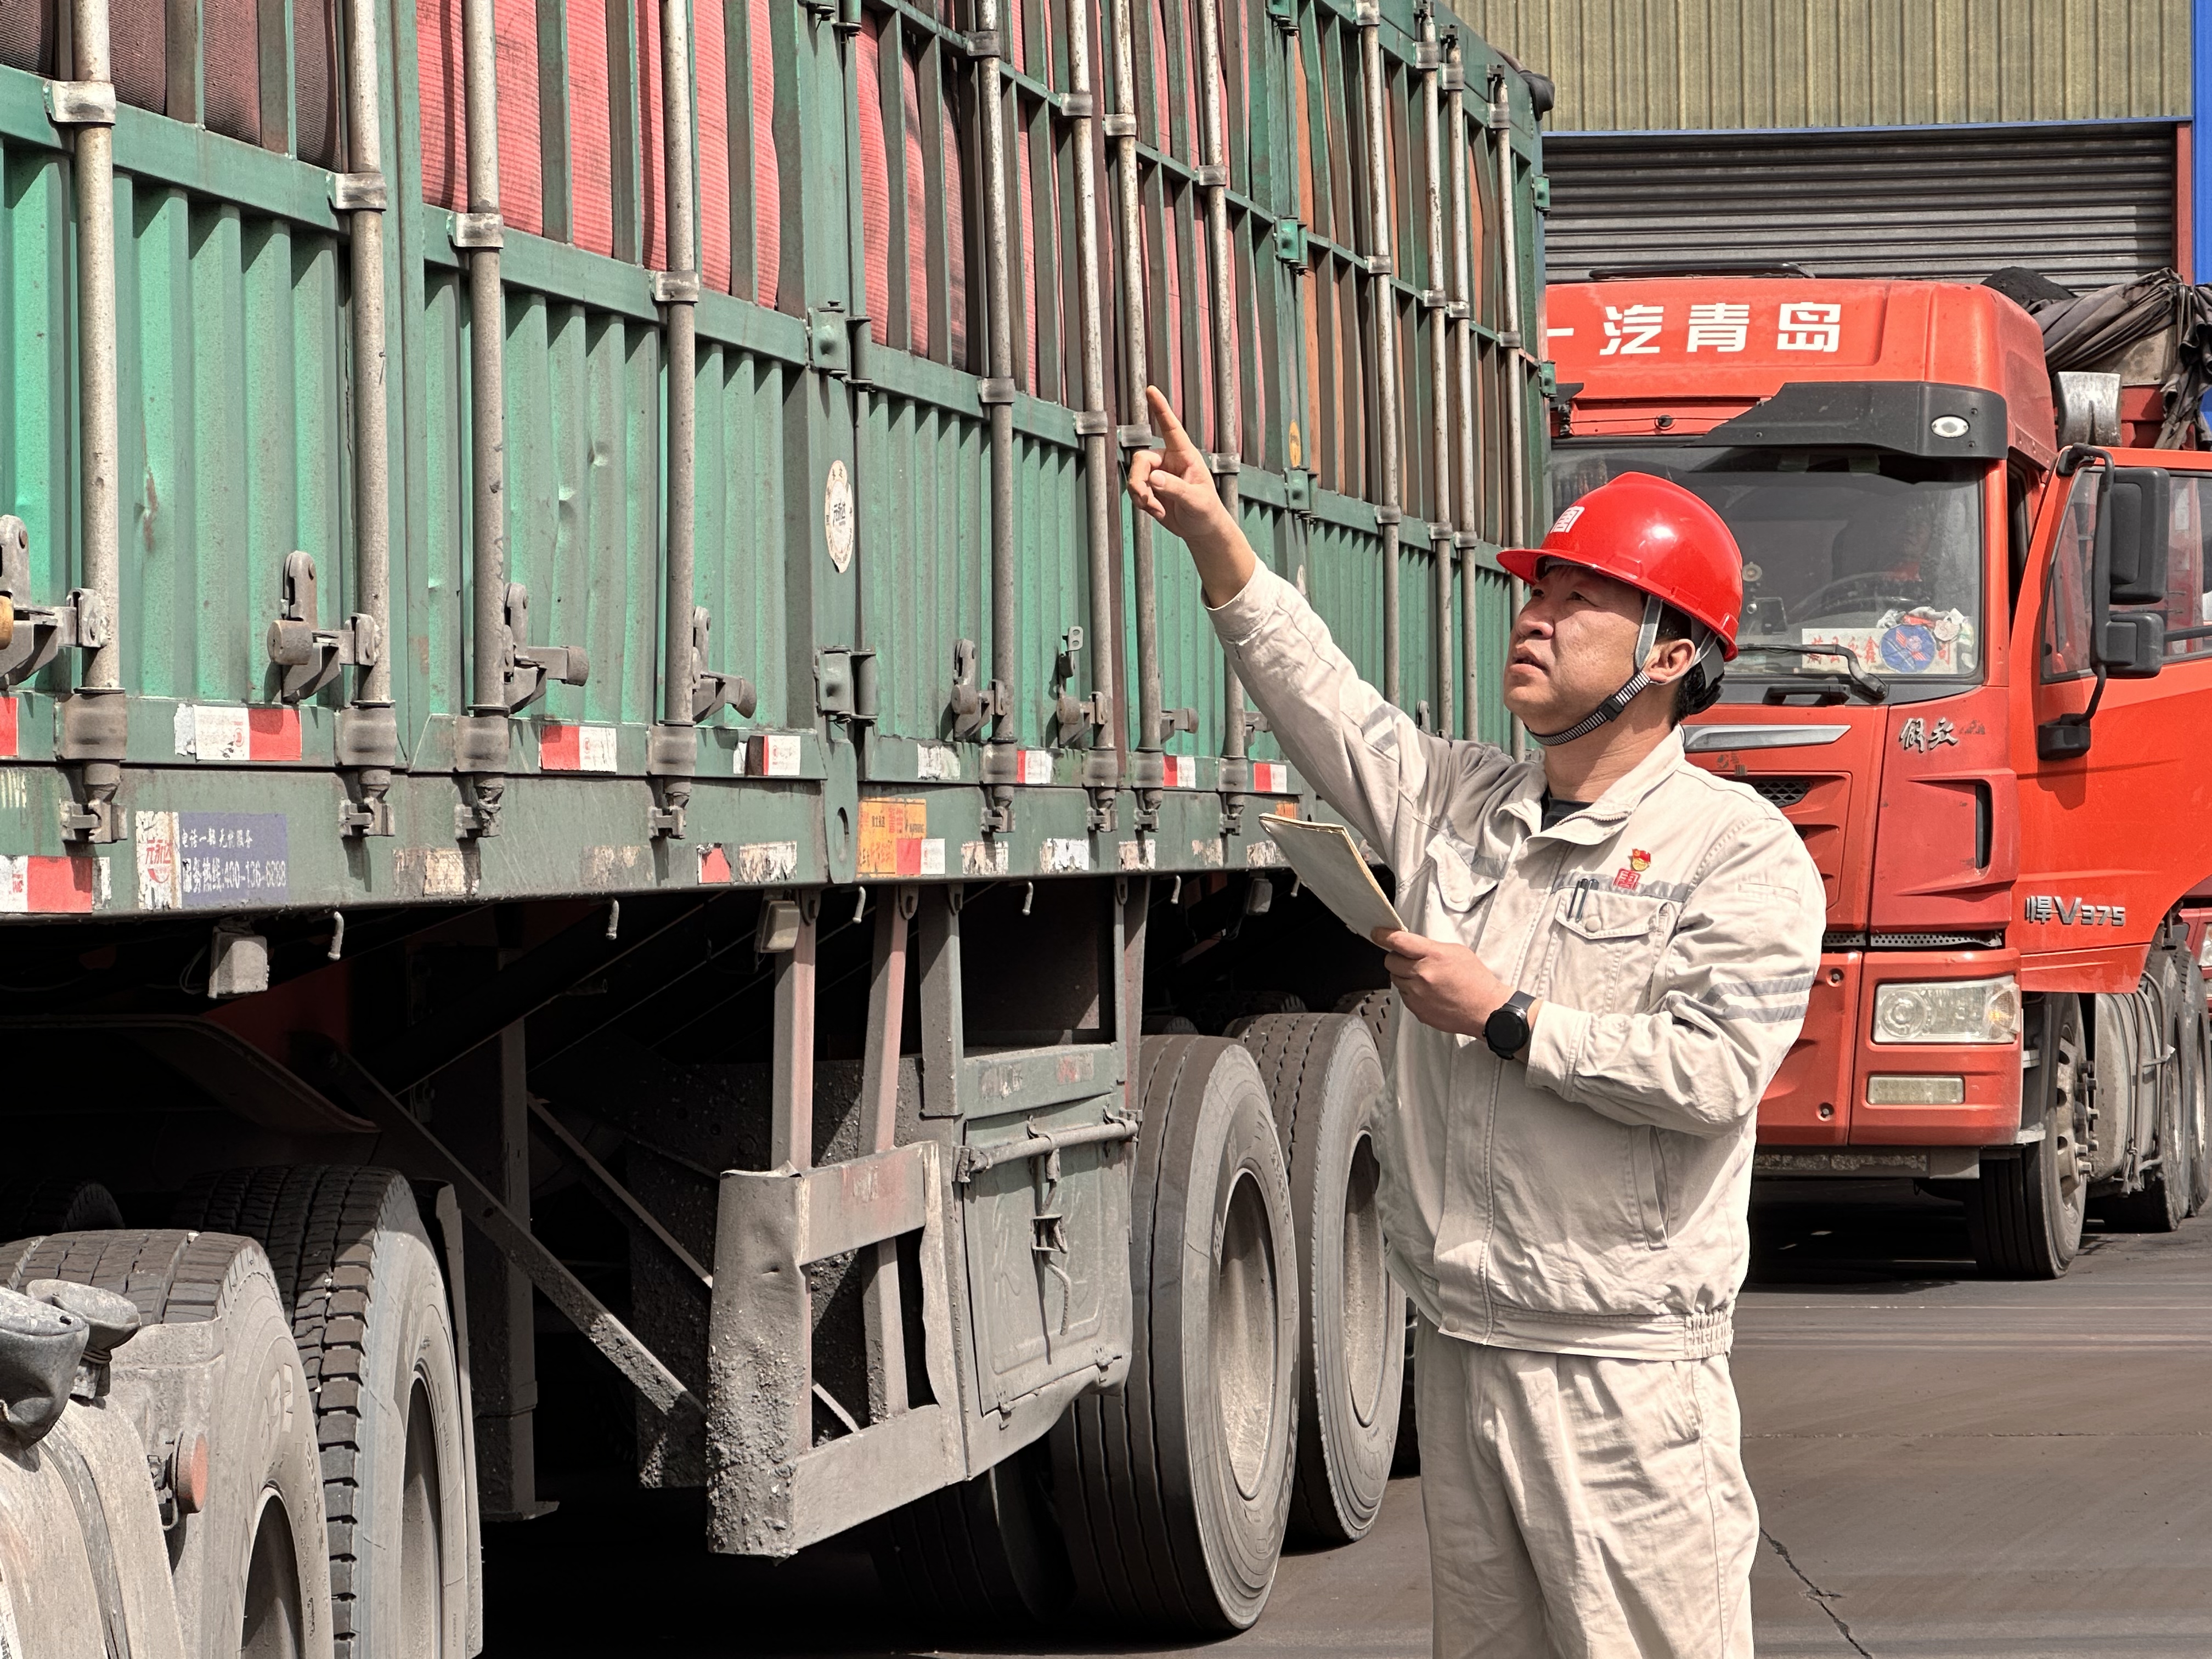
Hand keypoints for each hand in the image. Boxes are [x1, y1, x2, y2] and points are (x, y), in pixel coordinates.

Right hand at [1128, 387, 1237, 557]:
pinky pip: (1135, 491)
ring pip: (1135, 476)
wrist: (1201, 529)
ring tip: (1156, 510)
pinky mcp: (1150, 489)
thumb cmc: (1206, 511)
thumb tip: (1153, 479)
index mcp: (1185, 455)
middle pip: (1141, 459)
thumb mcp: (1196, 500)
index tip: (1151, 389)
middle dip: (1139, 481)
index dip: (1161, 408)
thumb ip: (1175, 488)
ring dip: (1140, 496)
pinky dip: (1142, 503)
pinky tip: (1156, 512)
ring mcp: (1158, 475)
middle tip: (1145, 500)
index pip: (1171, 428)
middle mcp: (1169, 461)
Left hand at [1372, 927, 1518, 1041]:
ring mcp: (1418, 994)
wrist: (1485, 1009)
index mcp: (1433, 955)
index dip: (1384, 936)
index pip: (1398, 941)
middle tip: (1409, 959)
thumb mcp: (1457, 952)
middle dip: (1396, 957)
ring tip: (1424, 978)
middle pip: (1390, 961)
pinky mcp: (1417, 1009)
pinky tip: (1427, 991)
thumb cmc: (1476, 981)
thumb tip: (1412, 947)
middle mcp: (1422, 974)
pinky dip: (1410, 991)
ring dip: (1404, 975)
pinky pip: (1403, 995)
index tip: (1377, 934)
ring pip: (1395, 979)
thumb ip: (1431, 948)